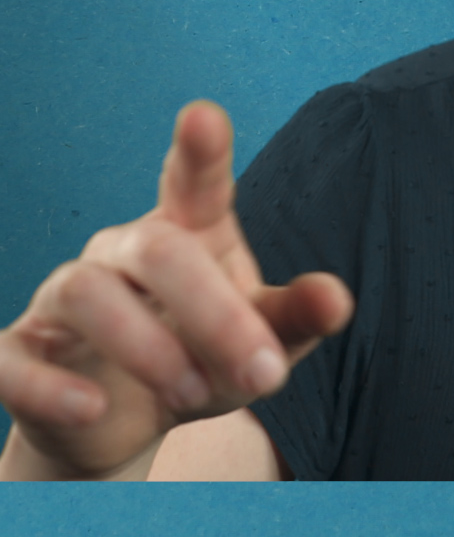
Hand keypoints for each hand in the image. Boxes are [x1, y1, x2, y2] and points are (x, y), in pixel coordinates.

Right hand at [0, 102, 353, 479]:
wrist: (119, 419)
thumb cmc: (198, 356)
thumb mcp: (256, 342)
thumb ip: (296, 318)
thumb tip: (338, 298)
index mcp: (185, 233)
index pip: (192, 182)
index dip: (198, 151)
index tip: (204, 117)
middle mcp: (120, 252)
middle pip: (156, 250)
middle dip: (214, 312)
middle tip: (264, 373)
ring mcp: (62, 299)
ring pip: (85, 293)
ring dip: (146, 347)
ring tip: (196, 395)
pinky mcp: (18, 353)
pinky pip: (12, 359)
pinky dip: (49, 386)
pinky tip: (92, 408)